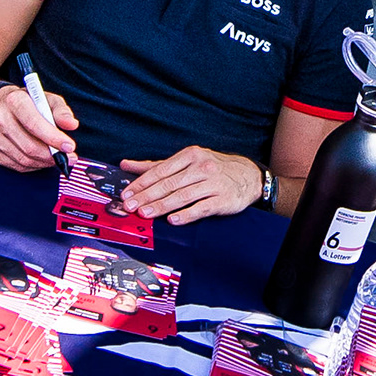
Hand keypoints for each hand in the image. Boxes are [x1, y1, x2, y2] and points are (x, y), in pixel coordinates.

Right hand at [0, 78, 80, 171]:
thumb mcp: (47, 99)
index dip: (53, 138)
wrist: (0, 106)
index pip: (34, 124)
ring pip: (24, 159)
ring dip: (44, 162)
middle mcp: (0, 118)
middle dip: (52, 155)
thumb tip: (72, 125)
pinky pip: (17, 166)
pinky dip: (33, 166)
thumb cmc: (27, 103)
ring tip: (57, 158)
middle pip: (29, 146)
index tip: (69, 146)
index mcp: (15, 101)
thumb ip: (62, 111)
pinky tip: (41, 159)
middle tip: (68, 157)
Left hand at [121, 145, 261, 223]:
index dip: (142, 183)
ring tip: (145, 213)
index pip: (160, 170)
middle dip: (147, 196)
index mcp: (190, 155)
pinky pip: (202, 208)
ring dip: (162, 206)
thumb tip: (126, 165)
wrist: (248, 176)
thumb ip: (156, 165)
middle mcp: (201, 167)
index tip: (127, 193)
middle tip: (130, 206)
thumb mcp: (187, 160)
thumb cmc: (212, 168)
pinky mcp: (222, 199)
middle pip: (169, 183)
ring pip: (182, 196)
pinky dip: (187, 214)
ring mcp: (213, 183)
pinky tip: (173, 220)